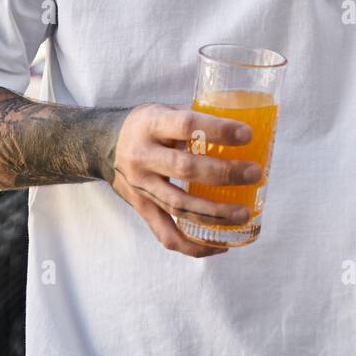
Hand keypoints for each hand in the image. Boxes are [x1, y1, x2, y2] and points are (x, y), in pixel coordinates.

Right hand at [103, 103, 261, 257]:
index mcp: (151, 124)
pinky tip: (220, 245)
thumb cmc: (145, 125)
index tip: (247, 134)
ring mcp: (140, 187)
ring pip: (179, 206)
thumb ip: (194, 119)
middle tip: (254, 174)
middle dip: (224, 173)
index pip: (186, 125)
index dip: (218, 130)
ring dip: (214, 214)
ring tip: (244, 214)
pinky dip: (194, 245)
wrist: (101, 145)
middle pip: (185, 169)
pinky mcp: (141, 209)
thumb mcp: (163, 110)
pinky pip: (167, 234)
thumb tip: (239, 128)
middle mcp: (142, 157)